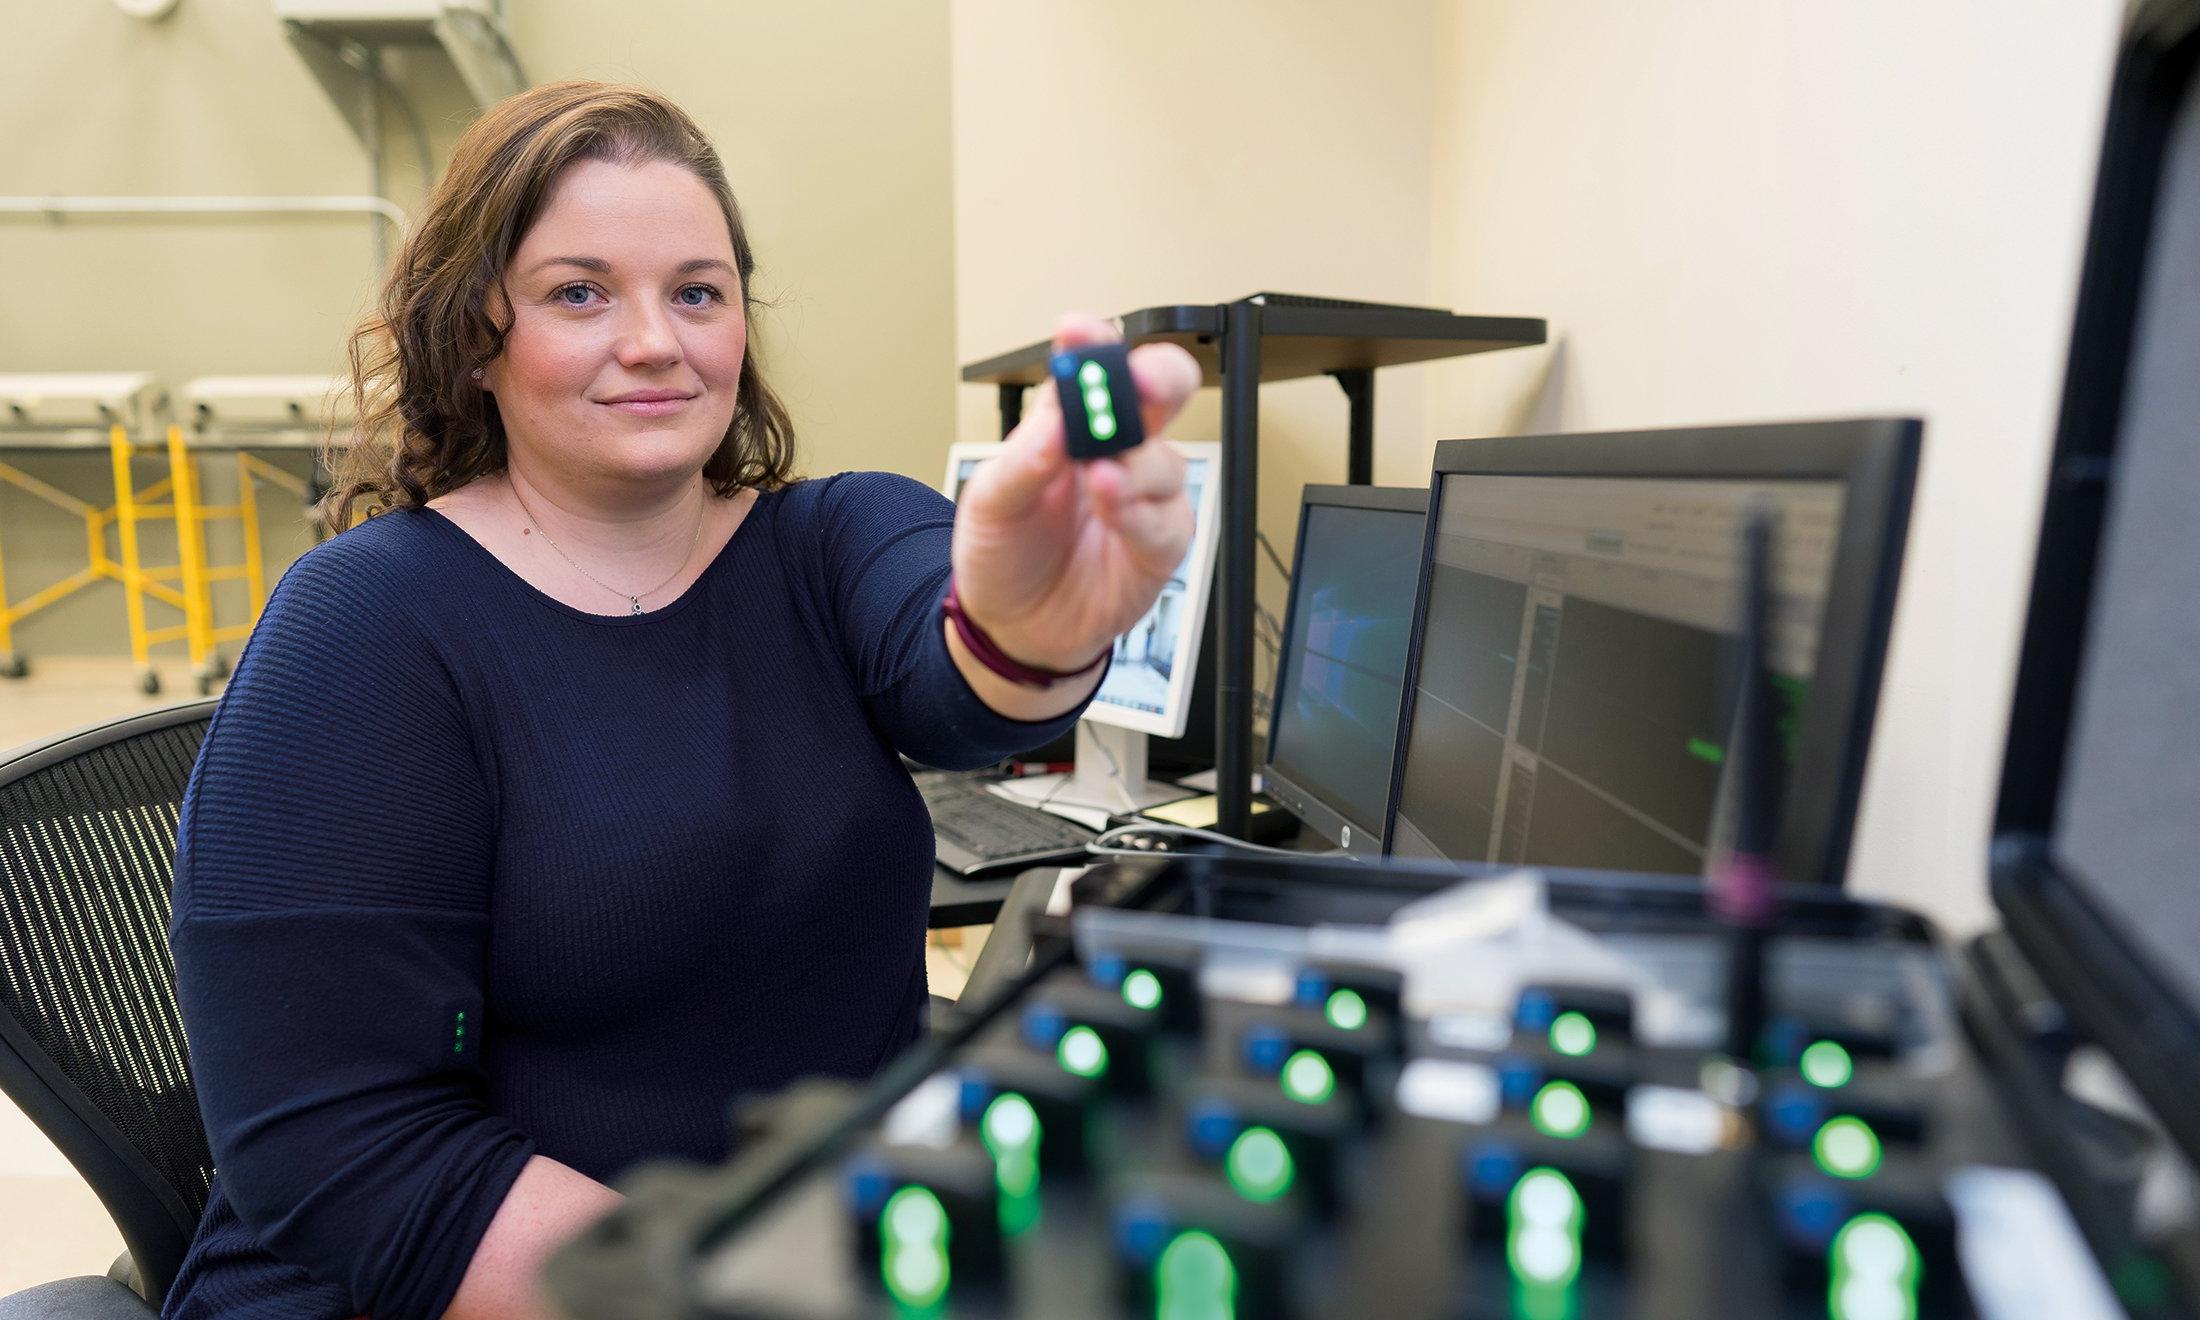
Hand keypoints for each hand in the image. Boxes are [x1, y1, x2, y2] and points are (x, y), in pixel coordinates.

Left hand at [951, 313, 1202, 671]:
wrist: (1013, 628)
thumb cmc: (1004, 552)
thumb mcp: (989, 503)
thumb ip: (1022, 460)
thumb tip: (1058, 420)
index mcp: (1068, 424)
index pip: (1091, 367)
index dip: (1092, 341)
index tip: (1079, 329)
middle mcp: (1114, 451)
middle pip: (1159, 393)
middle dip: (1158, 377)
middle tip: (1138, 383)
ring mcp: (1141, 496)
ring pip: (1167, 461)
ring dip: (1138, 465)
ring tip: (1101, 478)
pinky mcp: (1158, 545)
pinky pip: (1168, 521)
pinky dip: (1142, 514)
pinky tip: (1117, 511)